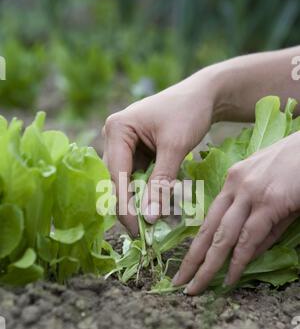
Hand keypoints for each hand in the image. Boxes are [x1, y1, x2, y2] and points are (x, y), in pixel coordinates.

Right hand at [103, 69, 218, 235]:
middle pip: (118, 180)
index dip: (125, 205)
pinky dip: (149, 192)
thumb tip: (149, 217)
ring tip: (154, 224)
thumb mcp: (175, 147)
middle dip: (131, 206)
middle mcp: (114, 137)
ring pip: (128, 182)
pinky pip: (139, 178)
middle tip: (145, 234)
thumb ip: (161, 182)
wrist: (205, 95)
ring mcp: (125, 145)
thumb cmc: (189, 112)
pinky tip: (160, 207)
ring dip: (141, 202)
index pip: (117, 175)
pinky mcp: (137, 152)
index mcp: (117, 129)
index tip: (138, 229)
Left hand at [173, 133, 299, 294]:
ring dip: (208, 266)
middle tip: (179, 283)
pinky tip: (229, 278)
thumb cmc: (299, 167)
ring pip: (223, 237)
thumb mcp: (273, 195)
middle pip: (208, 229)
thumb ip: (260, 226)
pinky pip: (248, 238)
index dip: (195, 245)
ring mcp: (251, 194)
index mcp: (233, 181)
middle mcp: (236, 186)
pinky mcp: (270, 202)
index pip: (209, 219)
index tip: (186, 265)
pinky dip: (238, 262)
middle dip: (192, 260)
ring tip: (196, 288)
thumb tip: (244, 255)